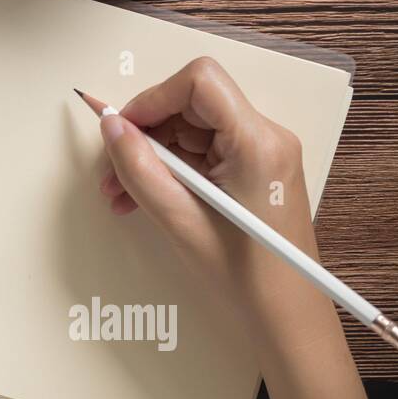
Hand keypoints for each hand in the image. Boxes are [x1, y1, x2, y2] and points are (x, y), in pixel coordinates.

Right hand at [96, 57, 338, 362]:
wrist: (285, 316)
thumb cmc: (246, 276)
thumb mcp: (178, 220)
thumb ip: (139, 167)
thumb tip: (111, 126)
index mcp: (257, 143)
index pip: (199, 82)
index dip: (152, 98)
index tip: (122, 128)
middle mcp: (266, 137)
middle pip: (191, 103)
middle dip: (145, 131)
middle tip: (112, 169)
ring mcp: (262, 152)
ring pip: (190, 128)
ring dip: (152, 153)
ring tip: (123, 192)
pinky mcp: (253, 168)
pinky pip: (201, 150)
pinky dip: (170, 168)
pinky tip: (146, 196)